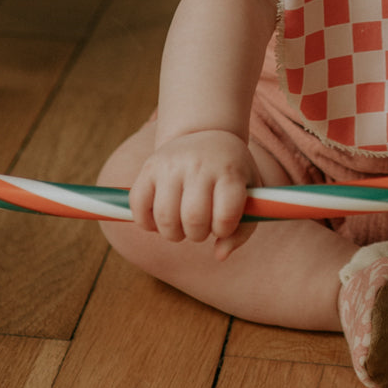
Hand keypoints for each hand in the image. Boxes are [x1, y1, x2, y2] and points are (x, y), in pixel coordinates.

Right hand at [130, 129, 258, 260]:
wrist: (207, 133)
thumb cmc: (231, 173)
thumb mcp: (248, 192)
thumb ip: (242, 229)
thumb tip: (220, 255)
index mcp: (230, 171)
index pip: (226, 215)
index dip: (223, 230)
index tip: (223, 225)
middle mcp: (200, 165)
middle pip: (193, 219)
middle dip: (197, 234)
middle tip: (200, 228)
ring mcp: (172, 164)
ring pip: (165, 217)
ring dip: (173, 234)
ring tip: (181, 226)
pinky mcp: (149, 166)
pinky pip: (138, 205)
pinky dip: (146, 223)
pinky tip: (159, 220)